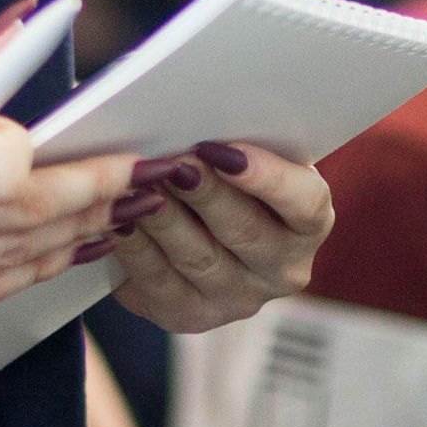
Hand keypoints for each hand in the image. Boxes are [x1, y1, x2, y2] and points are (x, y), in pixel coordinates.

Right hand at [0, 38, 138, 317]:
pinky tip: (43, 251)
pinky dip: (21, 273)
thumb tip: (12, 41)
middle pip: (28, 224)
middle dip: (88, 198)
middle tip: (123, 174)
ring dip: (68, 240)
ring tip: (99, 211)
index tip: (50, 133)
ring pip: (13, 268)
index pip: (11, 172)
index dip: (45, 153)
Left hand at [104, 142, 332, 332]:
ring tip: (140, 183)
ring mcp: (236, 298)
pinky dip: (136, 246)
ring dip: (166, 218)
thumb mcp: (244, 150)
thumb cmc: (222, 167)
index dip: (267, 177)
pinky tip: (119, 217)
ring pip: (199, 258)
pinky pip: (158, 281)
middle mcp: (282, 268)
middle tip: (174, 161)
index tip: (226, 151)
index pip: (305, 203)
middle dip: (206, 193)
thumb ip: (236, 135)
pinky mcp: (188, 315)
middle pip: (246, 232)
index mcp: (308, 222)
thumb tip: (201, 111)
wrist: (191, 219)